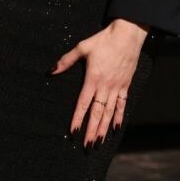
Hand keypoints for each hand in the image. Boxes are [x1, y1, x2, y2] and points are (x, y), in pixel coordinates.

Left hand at [51, 18, 147, 146]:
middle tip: (87, 145)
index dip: (78, 118)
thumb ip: (66, 60)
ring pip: (110, 112)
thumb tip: (51, 70)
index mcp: (93, 78)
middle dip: (92, 130)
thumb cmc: (104, 40)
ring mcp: (117, 87)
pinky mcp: (125, 85)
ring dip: (104, 128)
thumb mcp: (83, 47)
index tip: (73, 131)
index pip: (83, 103)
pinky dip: (119, 117)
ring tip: (99, 142)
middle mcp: (105, 86)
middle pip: (97, 113)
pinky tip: (116, 128)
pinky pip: (122, 104)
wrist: (128, 35)